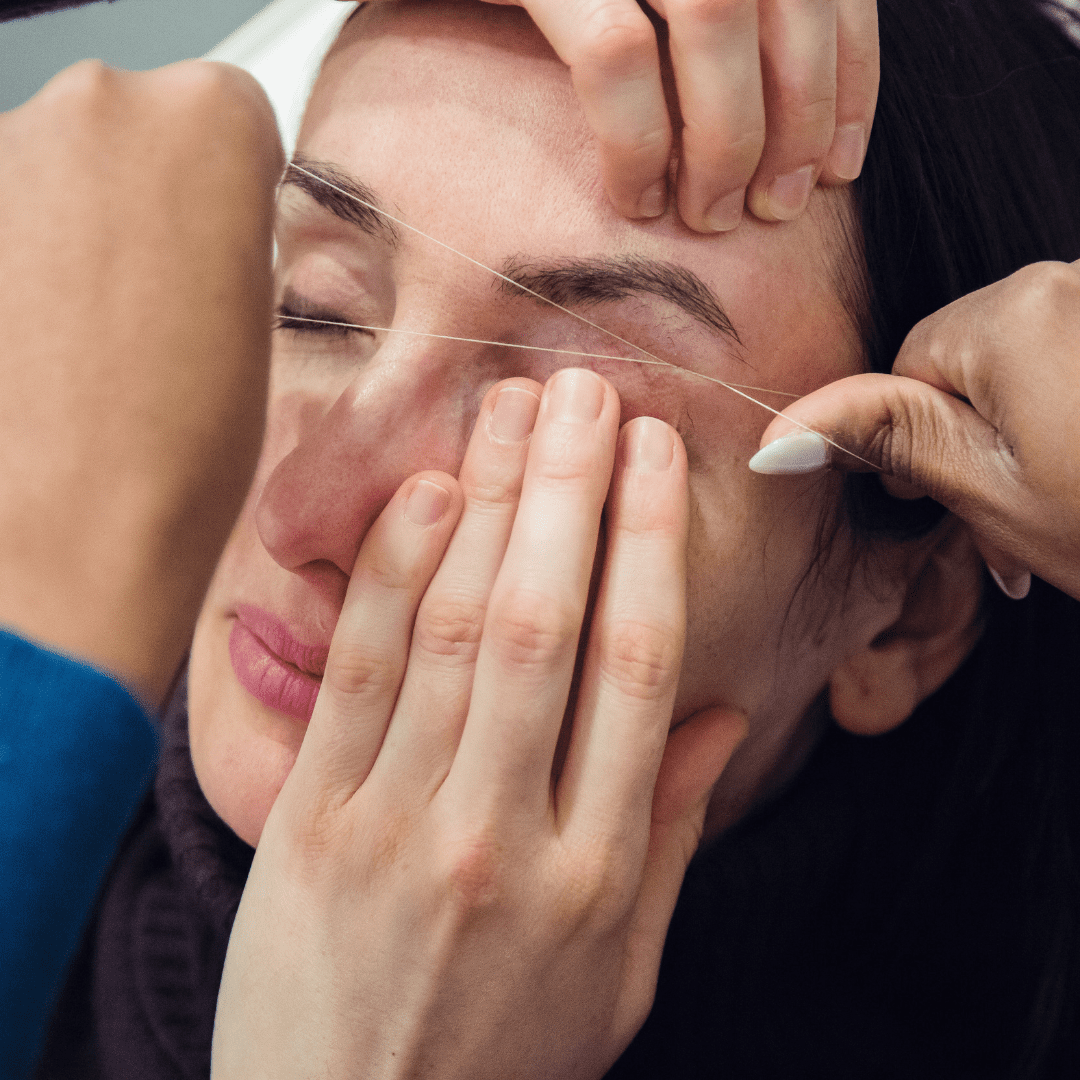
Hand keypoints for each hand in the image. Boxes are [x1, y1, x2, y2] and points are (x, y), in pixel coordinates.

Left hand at [0, 59, 281, 710]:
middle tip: (159, 303)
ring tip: (93, 339)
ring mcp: (0, 155)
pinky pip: (4, 225)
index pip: (235, 117)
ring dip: (72, 233)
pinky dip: (18, 267)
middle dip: (147, 204)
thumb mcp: (254, 323)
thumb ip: (230, 234)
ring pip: (55, 174)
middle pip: (133, 132)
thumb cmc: (172, 449)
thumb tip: (197, 217)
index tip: (221, 244)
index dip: (232, 191)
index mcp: (206, 123)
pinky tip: (39, 342)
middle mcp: (93, 107)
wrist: (61, 537)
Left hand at [212, 370, 745, 1079]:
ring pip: (457, 631)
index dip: (649, 544)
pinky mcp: (312, 824)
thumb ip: (666, 837)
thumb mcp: (618, 975)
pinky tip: (427, 495)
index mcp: (595, 873)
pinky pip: (358, 676)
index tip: (657, 458)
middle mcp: (502, 835)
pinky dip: (393, 576)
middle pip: (547, 625)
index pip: (634, 669)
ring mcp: (398, 826)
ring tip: (515, 410)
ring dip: (490, 505)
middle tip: (587, 392)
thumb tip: (715, 711)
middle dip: (571, 491)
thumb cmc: (502, 1056)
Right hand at [482, 0, 877, 229]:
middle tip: (775, 208)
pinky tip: (635, 199)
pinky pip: (612, 56)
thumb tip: (787, 107)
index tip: (839, 167)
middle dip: (795, 121)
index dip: (849, 79)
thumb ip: (707, 17)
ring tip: (710, 217)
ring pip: (713, 19)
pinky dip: (636, 141)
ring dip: (726, 138)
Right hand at [747, 260, 1079, 601]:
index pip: (914, 358)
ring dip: (1039, 416)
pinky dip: (1078, 401)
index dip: (923, 436)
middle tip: (1028, 501)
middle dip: (985, 422)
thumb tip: (779, 435)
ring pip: (1036, 349)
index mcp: (1013, 311)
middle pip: (977, 346)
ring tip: (1075, 487)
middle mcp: (1069, 275)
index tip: (952, 495)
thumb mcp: (990, 495)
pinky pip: (1076, 347)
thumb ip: (886, 442)